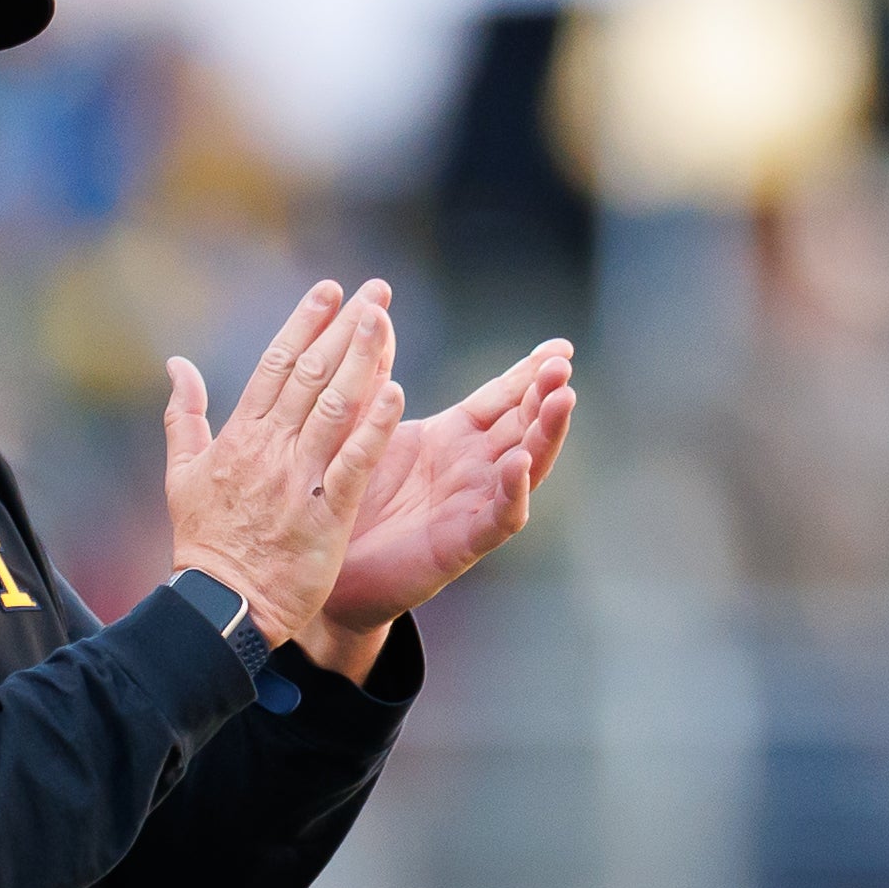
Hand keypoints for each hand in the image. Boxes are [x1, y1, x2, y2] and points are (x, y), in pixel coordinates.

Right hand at [163, 278, 404, 644]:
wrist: (219, 606)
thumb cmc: (203, 543)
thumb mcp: (181, 473)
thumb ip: (183, 414)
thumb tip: (176, 364)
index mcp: (240, 436)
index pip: (276, 365)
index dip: (305, 324)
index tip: (331, 292)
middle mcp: (270, 448)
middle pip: (311, 374)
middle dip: (345, 328)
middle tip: (376, 291)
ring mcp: (298, 479)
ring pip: (335, 406)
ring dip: (362, 360)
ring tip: (386, 322)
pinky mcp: (325, 513)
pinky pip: (354, 462)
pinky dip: (375, 427)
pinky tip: (398, 393)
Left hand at [320, 337, 575, 635]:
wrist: (324, 572)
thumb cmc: (347, 498)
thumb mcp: (362, 430)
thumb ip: (375, 380)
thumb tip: (376, 315)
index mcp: (454, 439)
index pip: (503, 398)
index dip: (530, 373)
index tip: (559, 346)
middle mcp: (473, 470)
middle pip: (523, 426)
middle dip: (545, 395)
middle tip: (564, 366)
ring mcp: (471, 507)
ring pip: (524, 467)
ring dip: (545, 435)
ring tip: (561, 401)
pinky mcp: (460, 545)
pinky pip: (497, 517)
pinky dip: (512, 492)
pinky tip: (519, 464)